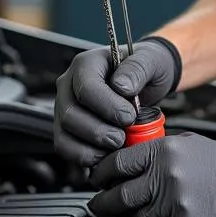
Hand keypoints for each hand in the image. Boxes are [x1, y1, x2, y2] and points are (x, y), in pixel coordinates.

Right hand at [54, 38, 180, 167]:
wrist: (148, 81)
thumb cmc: (147, 68)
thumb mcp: (151, 60)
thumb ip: (138, 69)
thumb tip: (121, 87)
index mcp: (86, 63)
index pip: (86, 88)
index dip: (107, 107)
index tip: (130, 117)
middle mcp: (69, 84)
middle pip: (70, 114)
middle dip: (98, 132)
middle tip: (122, 137)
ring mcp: (65, 106)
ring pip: (64, 134)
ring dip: (91, 148)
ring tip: (116, 146)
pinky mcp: (67, 127)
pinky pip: (65, 147)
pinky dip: (85, 156)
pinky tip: (106, 155)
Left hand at [88, 133, 215, 216]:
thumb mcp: (188, 145)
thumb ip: (156, 150)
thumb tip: (125, 161)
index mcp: (164, 152)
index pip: (117, 163)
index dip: (100, 174)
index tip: (95, 180)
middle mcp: (166, 176)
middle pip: (118, 195)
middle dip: (103, 203)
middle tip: (98, 205)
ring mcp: (174, 202)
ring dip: (134, 216)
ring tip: (143, 210)